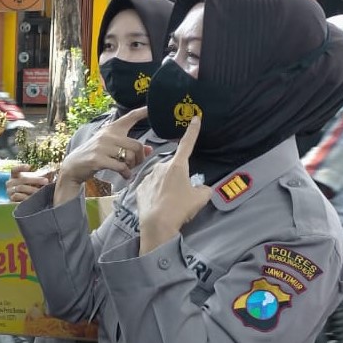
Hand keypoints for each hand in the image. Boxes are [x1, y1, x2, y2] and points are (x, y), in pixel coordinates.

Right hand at [6, 163, 51, 202]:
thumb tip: (53, 171)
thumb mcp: (33, 182)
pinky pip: (17, 196)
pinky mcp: (11, 199)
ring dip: (32, 189)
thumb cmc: (30, 190)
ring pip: (21, 187)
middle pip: (23, 179)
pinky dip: (26, 196)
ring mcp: (9, 190)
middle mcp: (10, 182)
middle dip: (36, 180)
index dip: (21, 167)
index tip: (29, 166)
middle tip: (46, 181)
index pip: (15, 169)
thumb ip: (39, 176)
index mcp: (14, 176)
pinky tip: (33, 197)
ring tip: (41, 191)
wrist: (22, 204)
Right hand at [54, 107, 151, 202]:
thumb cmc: (95, 155)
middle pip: (136, 145)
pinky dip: (126, 173)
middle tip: (134, 164)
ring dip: (132, 166)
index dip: (143, 112)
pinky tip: (125, 176)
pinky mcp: (98, 159)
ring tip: (127, 170)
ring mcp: (102, 147)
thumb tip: (149, 150)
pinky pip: (121, 166)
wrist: (73, 166)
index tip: (152, 107)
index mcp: (111, 129)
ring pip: (129, 156)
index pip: (130, 117)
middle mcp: (107, 135)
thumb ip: (130, 147)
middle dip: (139, 158)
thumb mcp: (111, 148)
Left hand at [137, 116, 210, 253]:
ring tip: (169, 203)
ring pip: (161, 178)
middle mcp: (161, 167)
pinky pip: (151, 187)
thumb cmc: (181, 208)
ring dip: (166, 186)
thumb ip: (203, 189)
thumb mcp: (200, 198)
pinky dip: (155, 194)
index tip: (195, 118)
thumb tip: (201, 188)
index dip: (192, 131)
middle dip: (178, 178)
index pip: (187, 144)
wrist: (157, 224)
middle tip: (181, 195)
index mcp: (178, 166)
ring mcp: (148, 176)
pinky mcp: (139, 188)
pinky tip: (158, 205)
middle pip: (174, 168)